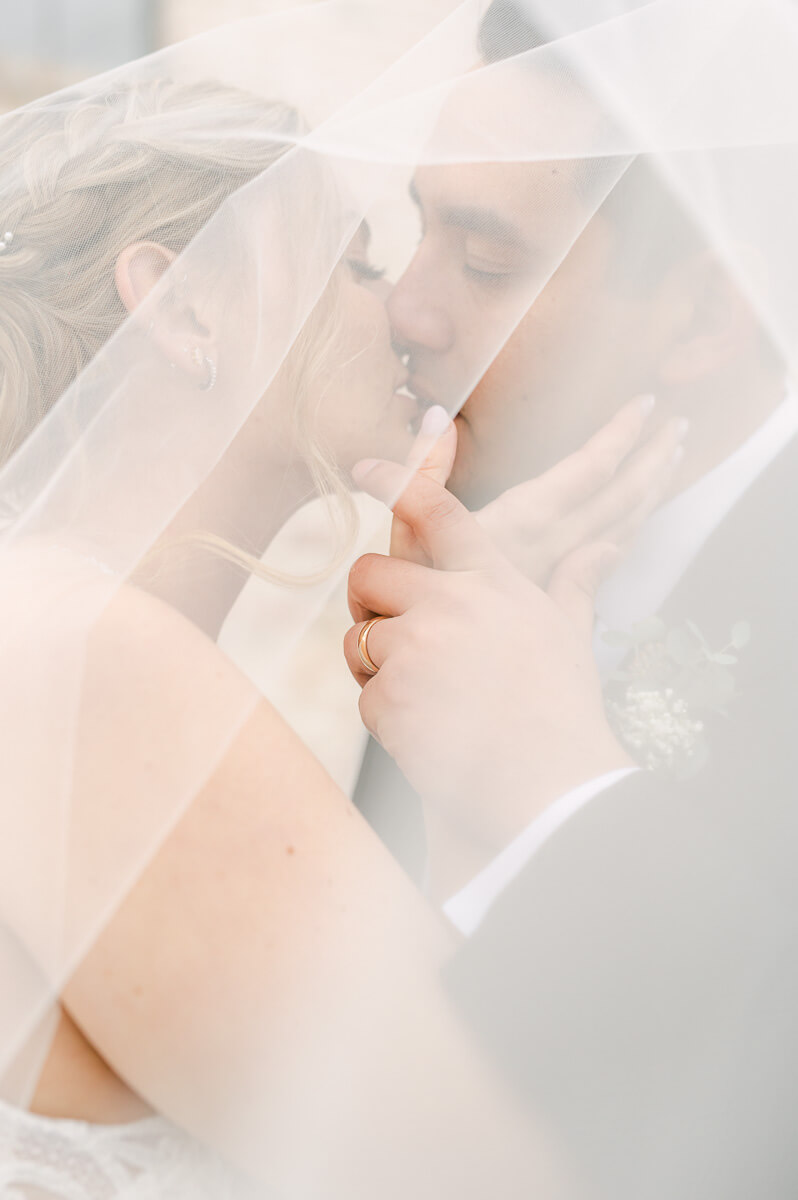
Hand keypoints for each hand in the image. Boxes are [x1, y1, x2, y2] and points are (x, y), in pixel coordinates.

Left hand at [344, 462, 631, 898]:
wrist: (553, 784)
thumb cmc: (565, 709)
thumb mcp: (569, 636)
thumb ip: (574, 583)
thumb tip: (605, 547)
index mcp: (492, 581)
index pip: (436, 512)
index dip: (395, 481)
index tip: (364, 468)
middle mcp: (449, 603)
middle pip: (368, 573)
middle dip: (369, 602)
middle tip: (391, 632)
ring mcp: (415, 649)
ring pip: (357, 638)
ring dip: (375, 665)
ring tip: (423, 695)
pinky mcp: (390, 698)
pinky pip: (363, 695)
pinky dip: (385, 716)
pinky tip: (427, 730)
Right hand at [390, 397, 686, 584]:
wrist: (426, 668)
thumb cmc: (410, 598)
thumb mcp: (407, 528)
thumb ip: (422, 469)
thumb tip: (438, 419)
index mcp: (523, 522)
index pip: (589, 469)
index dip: (621, 434)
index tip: (646, 402)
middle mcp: (551, 548)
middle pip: (623, 499)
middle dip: (655, 459)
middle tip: (681, 424)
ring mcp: (558, 575)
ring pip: (623, 530)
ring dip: (651, 492)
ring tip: (671, 460)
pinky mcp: (556, 596)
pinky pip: (610, 557)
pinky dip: (631, 528)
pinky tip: (635, 519)